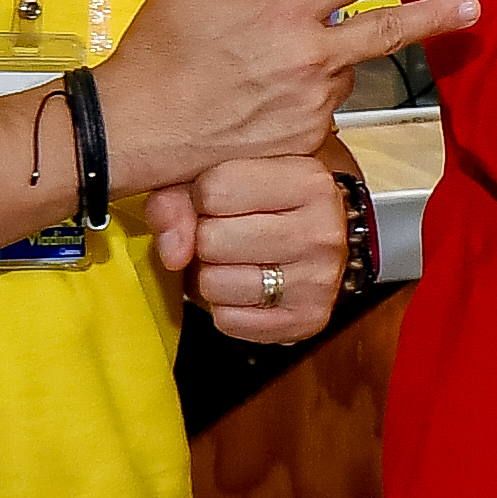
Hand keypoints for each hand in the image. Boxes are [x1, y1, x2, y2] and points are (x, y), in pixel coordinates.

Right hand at [93, 0, 479, 196]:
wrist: (129, 132)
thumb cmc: (156, 54)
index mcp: (287, 12)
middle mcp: (310, 59)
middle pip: (388, 30)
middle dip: (436, 16)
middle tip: (473, 5)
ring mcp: (311, 104)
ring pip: (342, 72)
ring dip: (326, 63)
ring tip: (264, 70)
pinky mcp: (304, 144)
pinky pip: (320, 112)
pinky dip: (304, 100)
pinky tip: (261, 104)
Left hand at [144, 155, 346, 344]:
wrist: (316, 242)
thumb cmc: (264, 204)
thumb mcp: (223, 177)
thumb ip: (179, 195)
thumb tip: (173, 253)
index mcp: (309, 180)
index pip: (216, 189)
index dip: (202, 197)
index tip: (220, 201)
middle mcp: (323, 228)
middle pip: (212, 239)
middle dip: (206, 239)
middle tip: (229, 235)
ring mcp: (320, 278)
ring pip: (215, 284)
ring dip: (212, 276)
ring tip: (237, 262)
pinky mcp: (308, 320)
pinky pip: (228, 320)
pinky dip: (227, 309)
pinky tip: (247, 290)